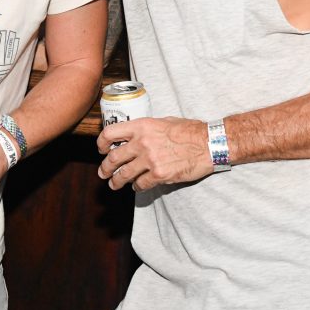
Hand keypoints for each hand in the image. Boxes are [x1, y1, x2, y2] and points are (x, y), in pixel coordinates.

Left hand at [96, 117, 210, 190]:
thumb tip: (135, 136)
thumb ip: (146, 129)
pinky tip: (138, 187)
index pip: (110, 133)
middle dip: (105, 168)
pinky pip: (141, 184)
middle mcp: (142, 143)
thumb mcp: (164, 121)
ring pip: (124, 175)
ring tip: (114, 184)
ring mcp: (150, 160)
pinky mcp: (159, 175)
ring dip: (116, 181)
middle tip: (103, 173)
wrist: (208, 143)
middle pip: (113, 158)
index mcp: (142, 126)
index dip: (101, 143)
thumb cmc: (189, 131)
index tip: (100, 149)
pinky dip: (137, 187)